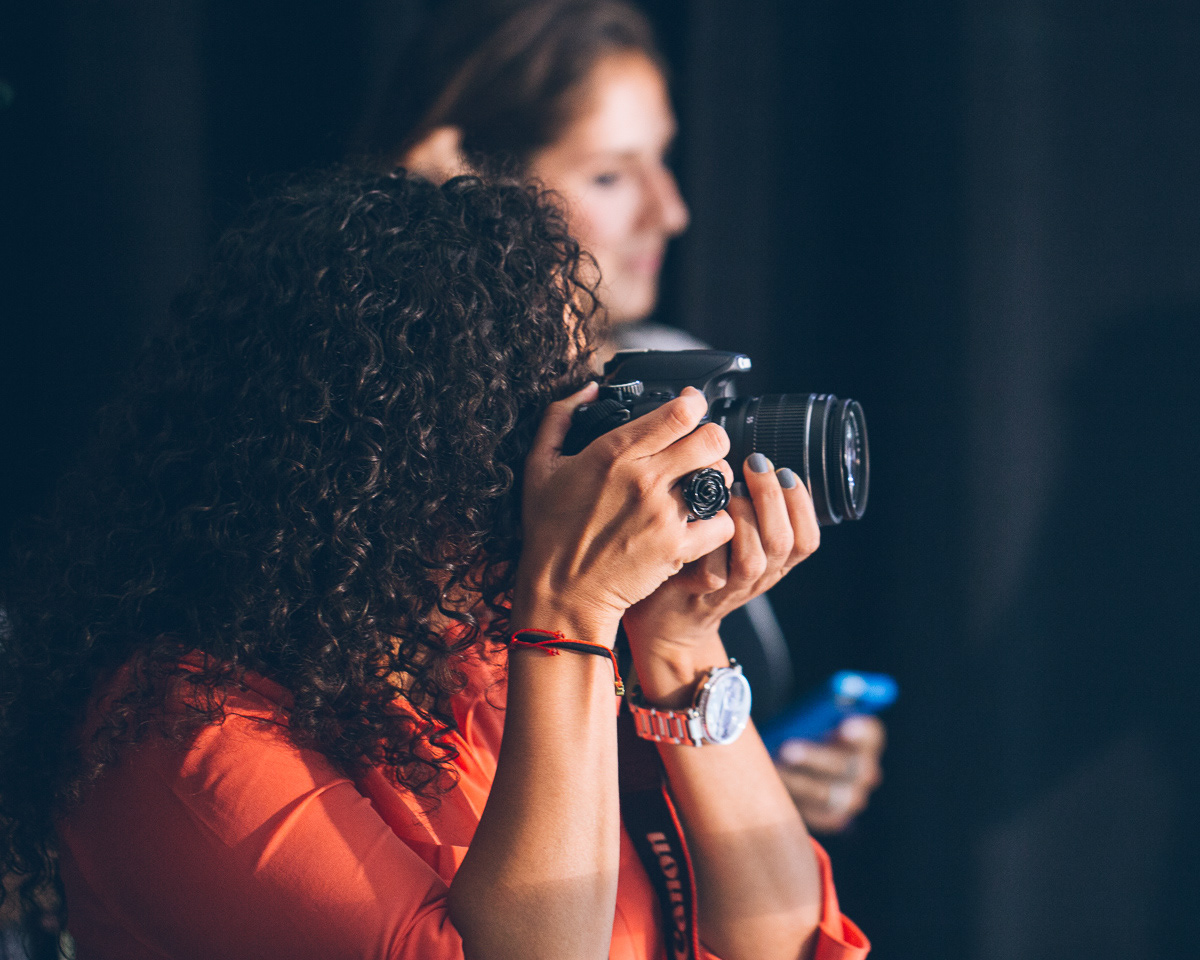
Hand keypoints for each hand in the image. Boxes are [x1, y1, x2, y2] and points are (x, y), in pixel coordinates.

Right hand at [512, 383, 735, 640]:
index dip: (694, 403)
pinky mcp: (677, 548)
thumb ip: (559, 417)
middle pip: (712, 438)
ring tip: (701, 486)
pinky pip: (723, 522)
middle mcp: (643, 478)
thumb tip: (588, 389)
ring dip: (716, 478)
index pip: (679, 412)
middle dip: (712, 438)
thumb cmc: (549, 531)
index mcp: (614, 452)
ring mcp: (663, 514)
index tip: (691, 406)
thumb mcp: (539, 465)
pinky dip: (719, 521)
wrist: (560, 591)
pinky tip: (703, 522)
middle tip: (701, 449)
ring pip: (721, 477)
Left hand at [623, 453, 819, 653]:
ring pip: (752, 559)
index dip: (802, 504)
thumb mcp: (736, 543)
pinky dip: (709, 540)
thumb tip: (758, 463)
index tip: (785, 472)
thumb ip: (752, 512)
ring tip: (731, 489)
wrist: (667, 620)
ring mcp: (727, 588)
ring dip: (744, 517)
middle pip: (783, 543)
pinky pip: (711, 570)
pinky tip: (701, 515)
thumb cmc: (700, 566)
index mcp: (772, 564)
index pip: (806, 539)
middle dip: (772, 498)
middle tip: (756, 465)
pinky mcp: (696, 591)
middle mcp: (756, 578)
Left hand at [775, 715, 885, 833]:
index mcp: (865, 739)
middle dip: (814, 758)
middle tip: (786, 749)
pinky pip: (816, 814)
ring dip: (798, 782)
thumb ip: (814, 712)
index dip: (859, 732)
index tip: (842, 727)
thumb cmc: (803, 733)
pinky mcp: (834, 817)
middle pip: (846, 765)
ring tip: (773, 770)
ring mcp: (853, 797)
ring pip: (828, 793)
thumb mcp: (809, 716)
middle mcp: (865, 770)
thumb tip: (805, 704)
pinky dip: (795, 802)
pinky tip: (777, 790)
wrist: (794, 767)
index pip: (870, 734)